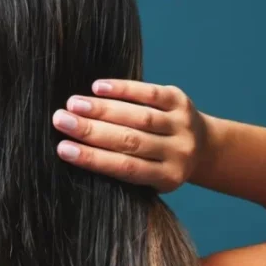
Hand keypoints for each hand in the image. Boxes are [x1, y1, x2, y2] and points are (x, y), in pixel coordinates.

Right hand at [51, 79, 212, 191]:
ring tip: (73, 104)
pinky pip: (150, 93)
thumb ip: (123, 168)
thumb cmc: (162, 165)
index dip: (93, 158)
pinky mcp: (180, 101)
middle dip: (91, 131)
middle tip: (60, 120)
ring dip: (102, 109)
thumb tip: (75, 150)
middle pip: (130, 140)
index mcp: (167, 178)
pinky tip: (98, 87)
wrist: (206, 148)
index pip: (125, 168)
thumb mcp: (150, 178)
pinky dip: (123, 89)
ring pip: (138, 116)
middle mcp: (178, 152)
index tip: (62, 149)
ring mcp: (182, 125)